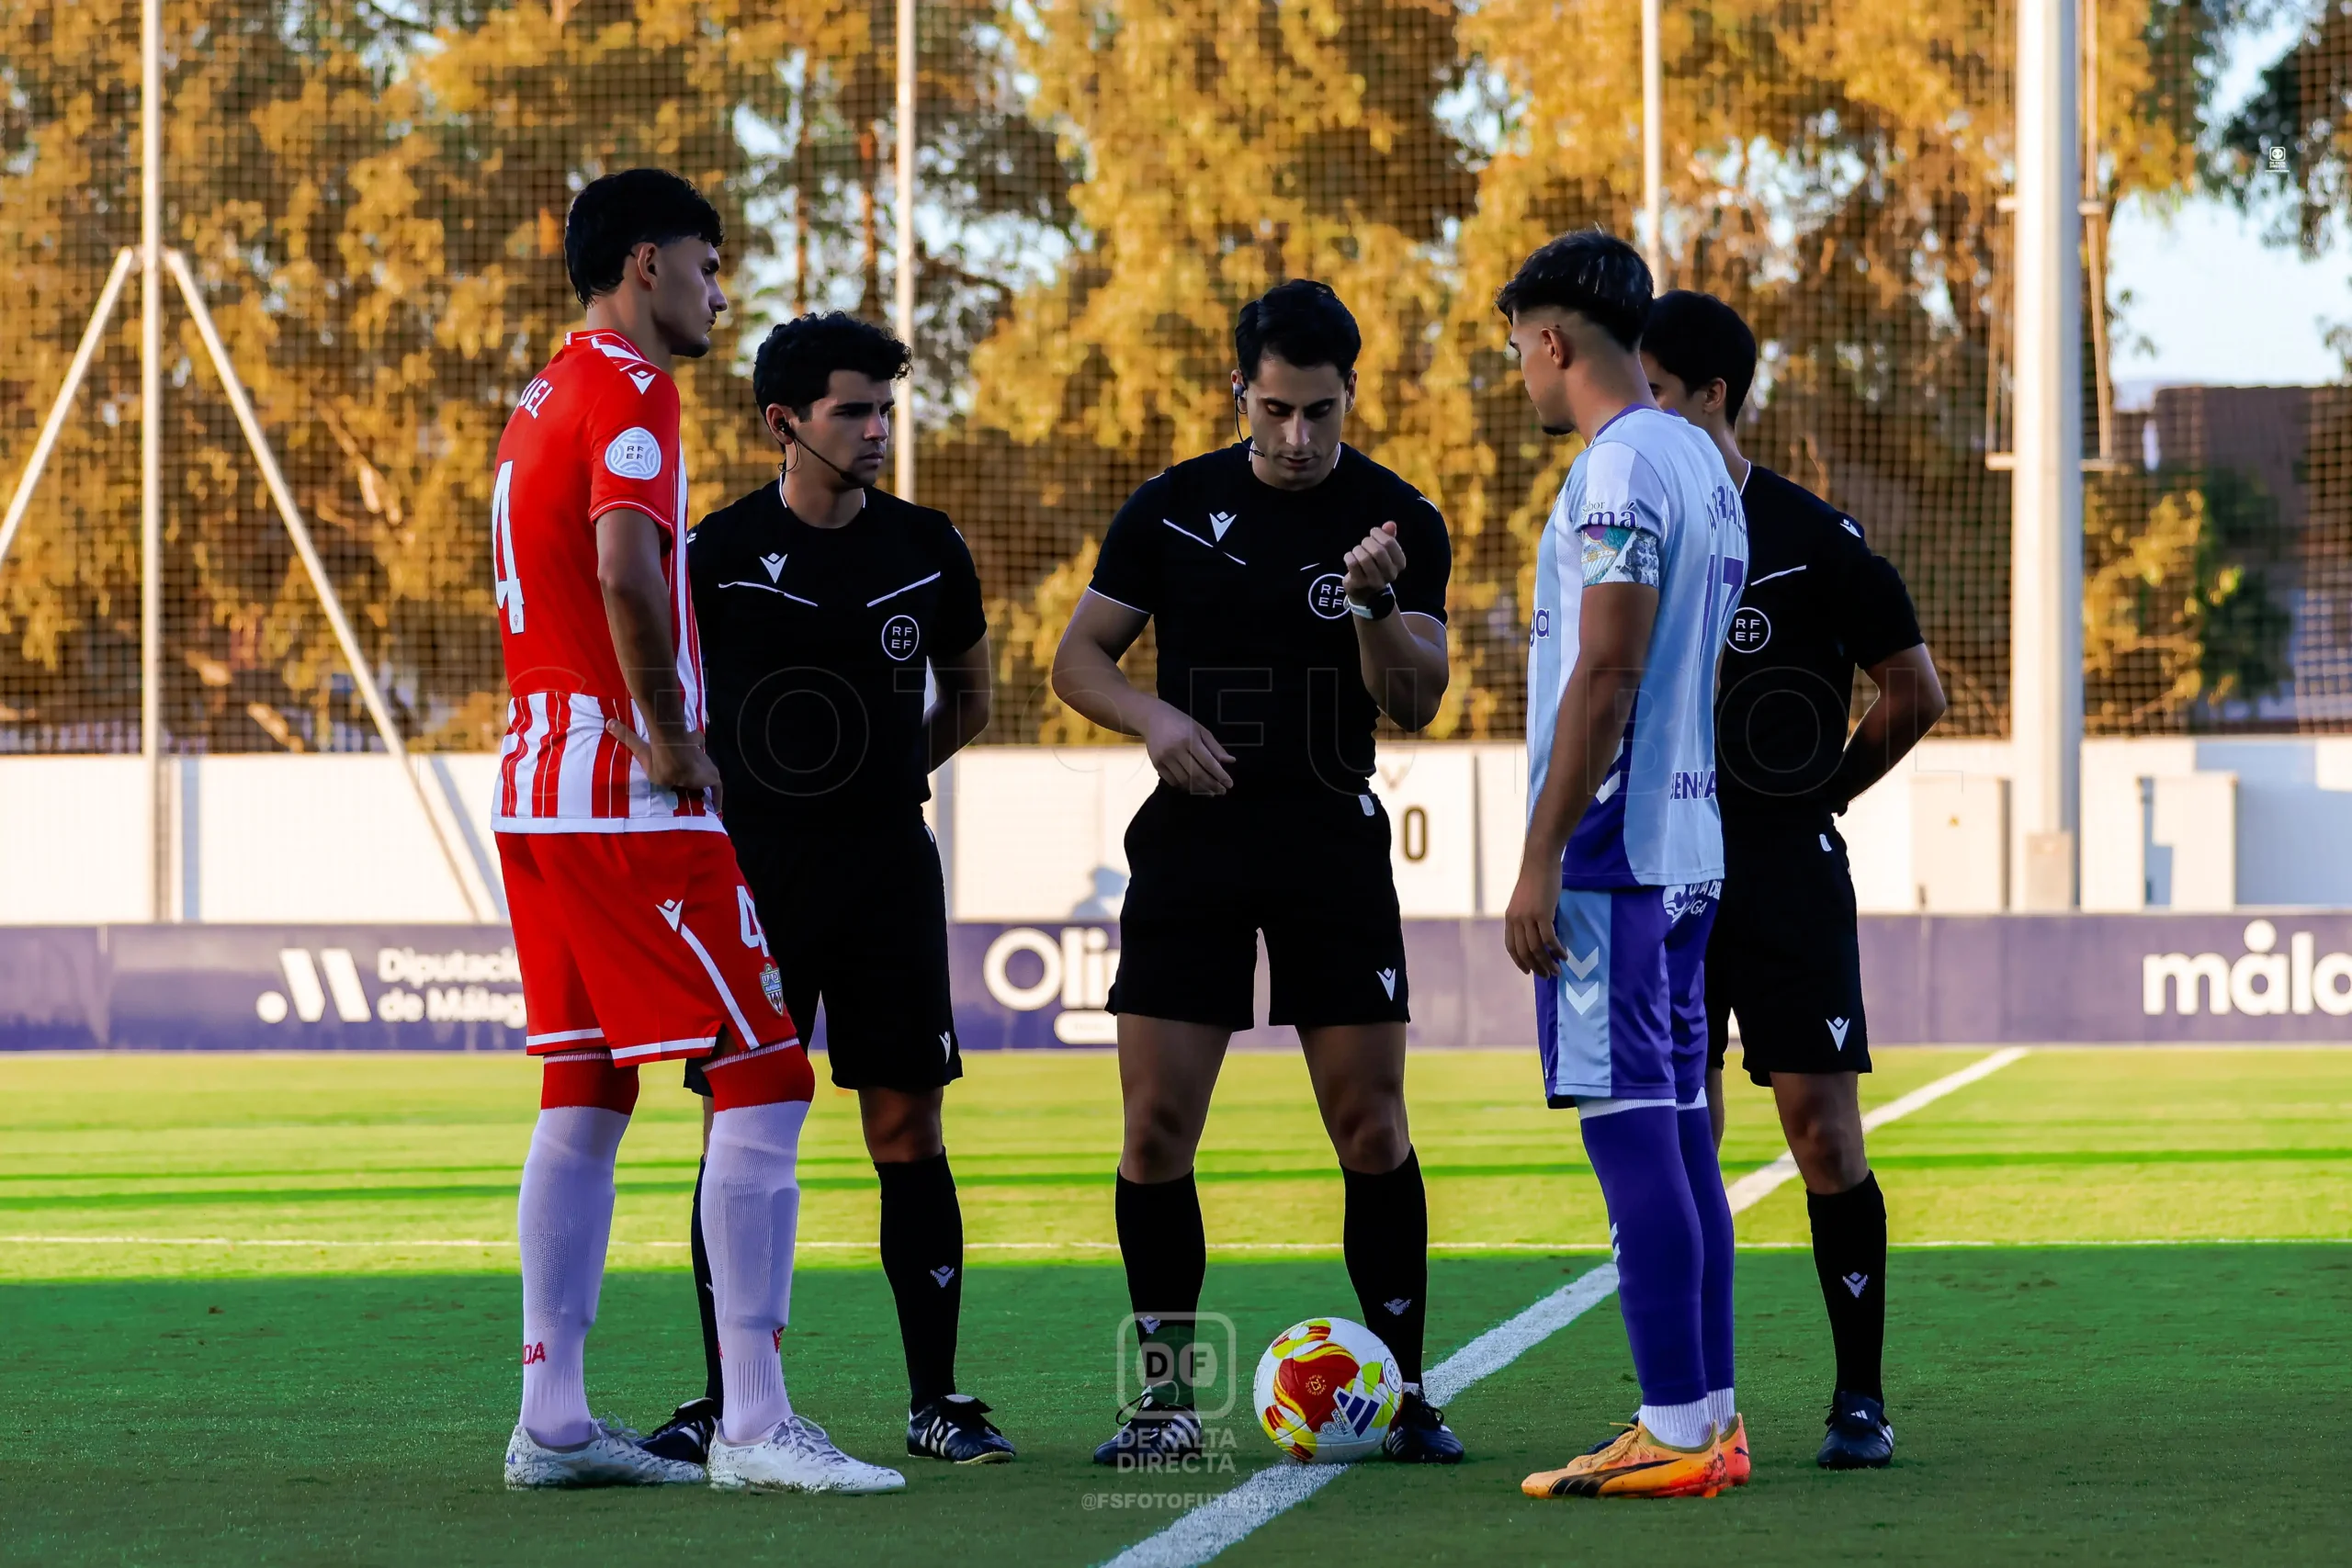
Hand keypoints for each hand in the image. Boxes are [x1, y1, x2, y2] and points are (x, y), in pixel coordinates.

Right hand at [606, 718, 723, 807]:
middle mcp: (697, 755)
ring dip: (705, 785)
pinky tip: (715, 809)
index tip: (685, 772)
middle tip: (694, 787)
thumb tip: (608, 722)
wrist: (675, 757)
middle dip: (698, 773)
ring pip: (707, 775)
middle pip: (700, 764)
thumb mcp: (641, 749)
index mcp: (683, 749)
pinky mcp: (712, 777)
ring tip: (703, 799)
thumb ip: (627, 737)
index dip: (687, 762)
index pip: (689, 752)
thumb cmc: (659, 756)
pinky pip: (717, 789)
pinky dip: (717, 798)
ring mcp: (706, 765)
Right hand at [1140, 702, 1234, 795]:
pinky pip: (1172, 781)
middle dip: (1211, 785)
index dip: (1220, 775)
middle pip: (1196, 774)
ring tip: (1209, 791)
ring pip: (1184, 780)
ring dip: (1198, 789)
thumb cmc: (1181, 723)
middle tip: (1221, 791)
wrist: (1153, 718)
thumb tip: (1231, 761)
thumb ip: (1215, 747)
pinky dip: (1184, 787)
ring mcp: (1164, 758)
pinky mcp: (1156, 764)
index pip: (1208, 762)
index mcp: (1190, 739)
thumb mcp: (1200, 730)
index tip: (1229, 784)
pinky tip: (1193, 787)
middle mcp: (1176, 750)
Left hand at [1342, 521, 1406, 599]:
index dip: (1379, 534)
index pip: (1390, 543)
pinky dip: (1349, 556)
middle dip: (1367, 542)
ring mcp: (1375, 581)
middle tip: (1364, 542)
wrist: (1364, 590)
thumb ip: (1389, 536)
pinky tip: (1349, 557)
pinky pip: (1352, 564)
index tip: (1373, 533)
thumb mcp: (1385, 551)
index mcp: (1400, 564)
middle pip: (1378, 551)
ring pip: (1365, 558)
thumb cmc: (1375, 565)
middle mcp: (1390, 574)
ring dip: (1358, 550)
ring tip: (1357, 551)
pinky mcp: (1359, 584)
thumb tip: (1390, 524)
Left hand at [1502, 859, 1566, 976]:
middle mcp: (1516, 919)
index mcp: (1510, 917)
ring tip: (1557, 971)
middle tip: (1547, 975)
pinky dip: (1557, 950)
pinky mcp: (1542, 914)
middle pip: (1524, 951)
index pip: (1511, 946)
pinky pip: (1549, 939)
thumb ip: (1528, 917)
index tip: (1528, 971)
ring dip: (1547, 963)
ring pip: (1536, 949)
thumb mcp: (1525, 901)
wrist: (1540, 861)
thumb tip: (1538, 933)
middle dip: (1536, 967)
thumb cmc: (1536, 878)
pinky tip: (1564, 955)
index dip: (1519, 961)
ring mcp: (1528, 917)